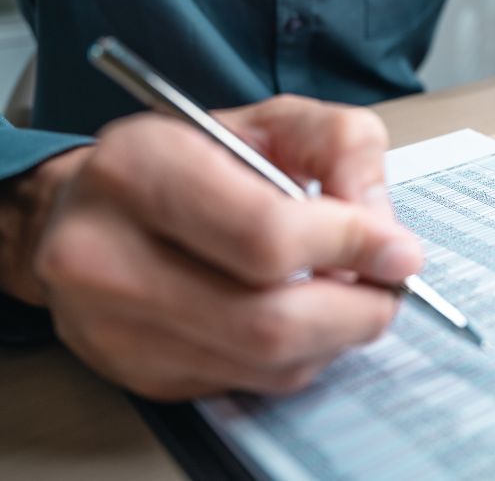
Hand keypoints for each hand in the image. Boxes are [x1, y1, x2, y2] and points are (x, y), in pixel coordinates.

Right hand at [3, 95, 420, 399]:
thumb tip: (381, 227)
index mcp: (139, 169)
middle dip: (355, 309)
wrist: (87, 209)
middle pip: (268, 319)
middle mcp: (106, 255)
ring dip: (335, 335)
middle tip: (389, 286)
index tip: (399, 250)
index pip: (266, 234)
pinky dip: (302, 356)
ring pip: (265, 362)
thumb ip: (340, 146)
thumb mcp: (269, 120)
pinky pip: (251, 382)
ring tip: (352, 295)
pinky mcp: (137, 372)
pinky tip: (306, 317)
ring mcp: (114, 327)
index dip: (350, 247)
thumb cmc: (187, 159)